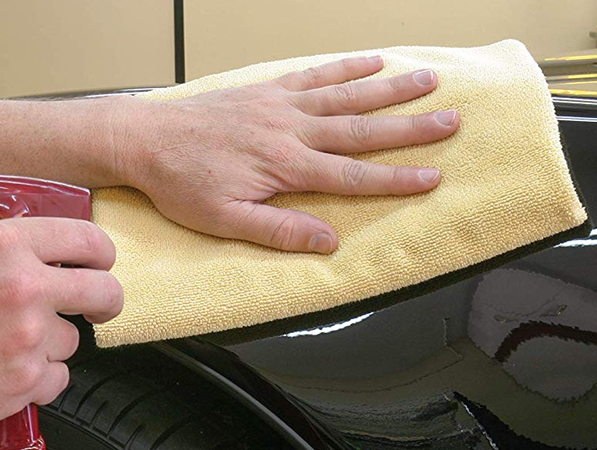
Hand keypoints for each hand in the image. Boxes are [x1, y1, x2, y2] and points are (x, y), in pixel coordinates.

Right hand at [0, 218, 121, 437]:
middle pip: (105, 290)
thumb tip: (12, 230)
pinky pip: (56, 378)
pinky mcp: (26, 379)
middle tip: (95, 308)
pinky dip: (37, 380)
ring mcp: (28, 336)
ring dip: (49, 345)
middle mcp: (23, 286)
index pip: (88, 239)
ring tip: (7, 346)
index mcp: (4, 244)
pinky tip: (5, 372)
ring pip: (72, 340)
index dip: (102, 254)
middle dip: (104, 301)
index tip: (101, 265)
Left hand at [116, 56, 458, 253]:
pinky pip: (313, 76)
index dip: (395, 178)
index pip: (352, 174)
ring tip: (427, 81)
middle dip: (410, 128)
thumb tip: (327, 241)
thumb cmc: (181, 184)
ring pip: (345, 96)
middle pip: (361, 129)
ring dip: (388, 89)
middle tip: (451, 120)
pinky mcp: (267, 91)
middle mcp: (290, 130)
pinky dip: (345, 68)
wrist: (145, 141)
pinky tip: (372, 61)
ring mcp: (280, 106)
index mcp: (284, 166)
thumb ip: (278, 229)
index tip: (433, 177)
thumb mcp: (224, 221)